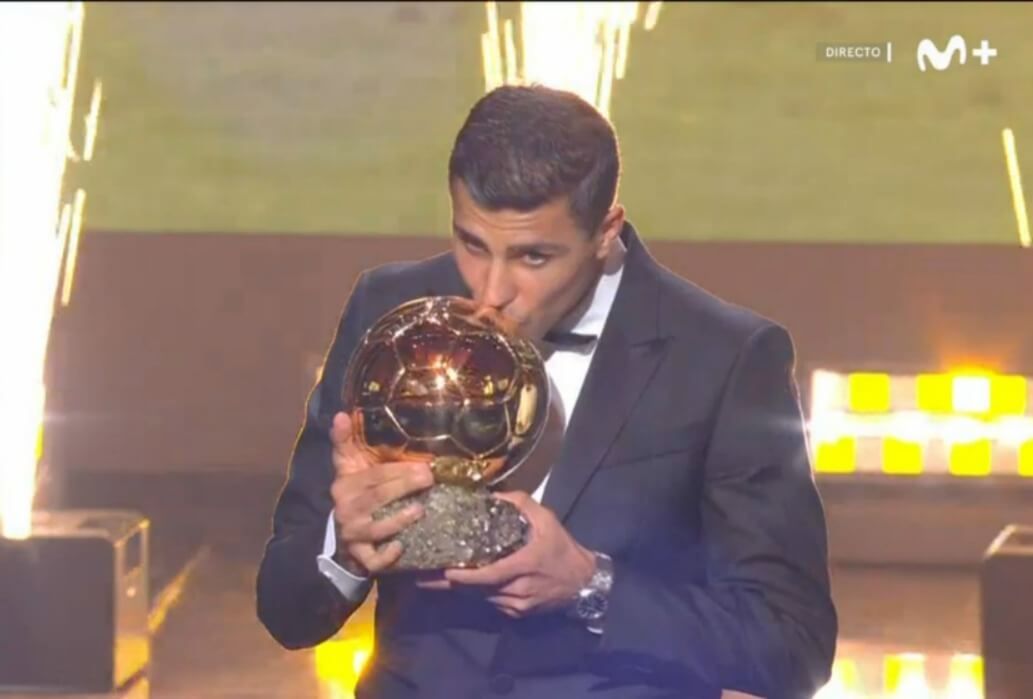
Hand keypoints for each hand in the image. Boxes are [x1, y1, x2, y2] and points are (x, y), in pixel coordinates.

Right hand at [329, 411, 432, 575]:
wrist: (341, 533)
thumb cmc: (355, 492)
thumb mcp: (348, 466)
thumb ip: (346, 441)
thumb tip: (341, 413)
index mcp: (345, 484)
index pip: (373, 476)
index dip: (397, 470)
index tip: (422, 464)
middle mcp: (346, 509)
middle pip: (377, 498)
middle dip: (405, 487)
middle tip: (430, 478)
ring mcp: (352, 534)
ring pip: (376, 528)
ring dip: (399, 519)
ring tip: (421, 509)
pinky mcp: (359, 556)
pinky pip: (372, 560)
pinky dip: (386, 556)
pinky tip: (401, 546)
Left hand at [417, 491, 596, 618]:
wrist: (583, 582)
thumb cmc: (562, 547)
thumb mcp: (546, 519)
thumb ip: (519, 503)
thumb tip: (490, 495)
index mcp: (524, 565)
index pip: (489, 576)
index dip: (465, 577)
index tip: (444, 571)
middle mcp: (518, 590)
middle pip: (477, 591)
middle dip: (450, 584)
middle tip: (422, 574)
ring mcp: (516, 605)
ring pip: (481, 598)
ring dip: (461, 589)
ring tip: (433, 578)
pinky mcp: (516, 614)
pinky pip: (490, 603)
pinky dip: (476, 593)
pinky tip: (461, 583)